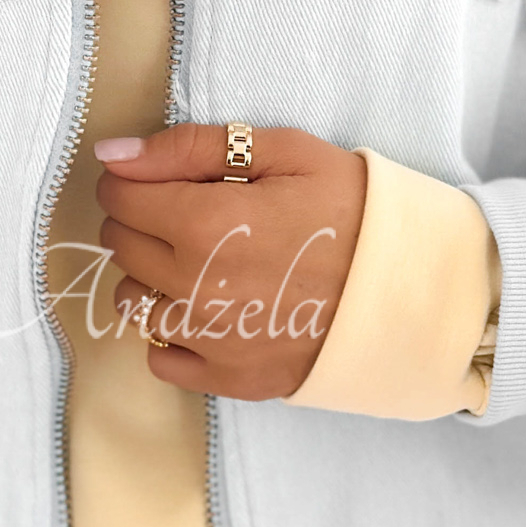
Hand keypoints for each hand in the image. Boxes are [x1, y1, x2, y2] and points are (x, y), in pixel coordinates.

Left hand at [94, 123, 364, 399]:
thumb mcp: (284, 153)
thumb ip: (190, 148)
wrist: (413, 285)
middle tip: (190, 214)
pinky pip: (160, 357)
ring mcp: (211, 340)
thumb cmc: (353, 209)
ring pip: (132, 303)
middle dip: (142, 222)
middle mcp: (197, 287)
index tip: (161, 180)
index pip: (119, 197)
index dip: (133, 180)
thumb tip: (112, 153)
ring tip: (199, 263)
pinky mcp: (230, 379)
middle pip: (121, 247)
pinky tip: (208, 310)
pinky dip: (171, 332)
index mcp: (206, 224)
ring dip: (150, 278)